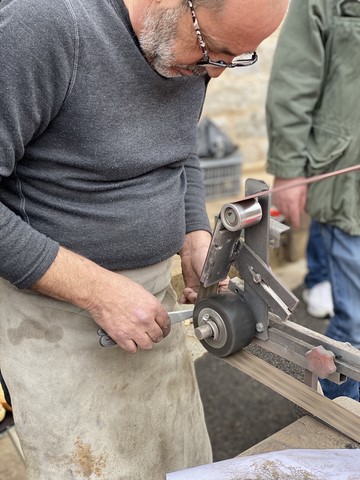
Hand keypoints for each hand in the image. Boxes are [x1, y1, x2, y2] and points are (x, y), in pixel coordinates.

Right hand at [32, 247, 170, 352]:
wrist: (100, 291)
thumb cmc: (117, 287)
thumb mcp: (141, 292)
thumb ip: (150, 305)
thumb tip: (154, 315)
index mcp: (153, 307)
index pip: (166, 323)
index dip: (166, 328)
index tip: (164, 330)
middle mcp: (145, 320)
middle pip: (158, 336)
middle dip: (156, 335)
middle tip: (152, 334)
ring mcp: (133, 330)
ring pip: (147, 345)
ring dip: (145, 342)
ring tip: (142, 339)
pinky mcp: (120, 337)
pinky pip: (132, 349)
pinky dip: (132, 346)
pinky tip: (130, 341)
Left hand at [178, 230, 228, 303]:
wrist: (193, 247)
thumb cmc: (206, 254)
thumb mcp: (211, 272)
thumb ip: (211, 285)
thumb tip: (208, 296)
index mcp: (222, 284)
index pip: (219, 298)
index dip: (211, 301)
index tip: (205, 300)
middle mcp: (212, 288)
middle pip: (206, 301)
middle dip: (198, 300)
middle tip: (193, 295)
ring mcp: (201, 288)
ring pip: (196, 300)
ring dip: (190, 299)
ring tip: (188, 292)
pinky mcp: (191, 286)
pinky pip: (188, 297)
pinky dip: (185, 299)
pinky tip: (183, 298)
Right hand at [272, 177, 306, 228]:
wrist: (287, 171)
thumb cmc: (297, 179)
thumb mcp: (304, 192)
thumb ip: (302, 203)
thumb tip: (302, 211)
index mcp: (292, 202)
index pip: (294, 217)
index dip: (296, 223)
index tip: (297, 226)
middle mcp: (283, 202)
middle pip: (287, 215)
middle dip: (291, 218)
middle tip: (294, 219)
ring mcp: (277, 200)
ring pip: (281, 211)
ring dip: (286, 213)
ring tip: (290, 212)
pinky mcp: (274, 196)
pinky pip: (277, 205)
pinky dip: (281, 207)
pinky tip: (284, 205)